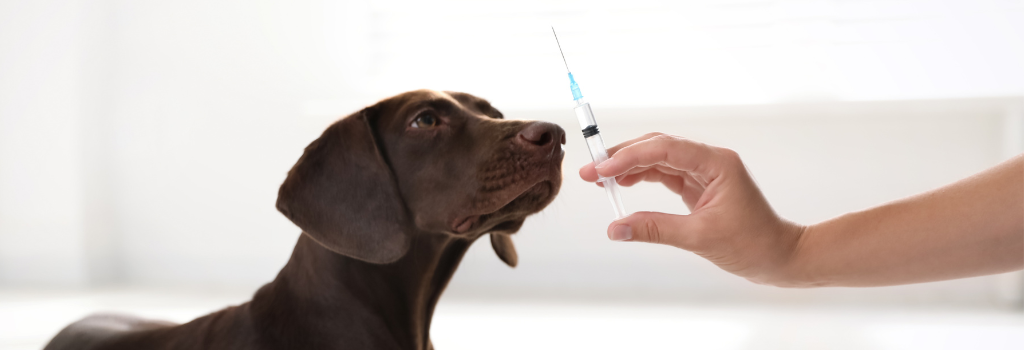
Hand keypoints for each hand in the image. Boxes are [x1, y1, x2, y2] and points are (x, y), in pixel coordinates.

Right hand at [579, 133, 805, 285]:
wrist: (780, 257)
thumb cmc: (753, 245)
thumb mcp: (699, 238)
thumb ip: (655, 229)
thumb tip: (616, 228)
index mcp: (717, 163)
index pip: (665, 149)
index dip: (630, 157)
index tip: (602, 170)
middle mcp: (710, 160)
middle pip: (658, 146)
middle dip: (623, 156)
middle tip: (591, 171)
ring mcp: (705, 171)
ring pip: (659, 158)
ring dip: (629, 166)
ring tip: (600, 179)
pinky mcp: (699, 185)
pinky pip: (665, 174)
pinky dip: (642, 177)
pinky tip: (623, 184)